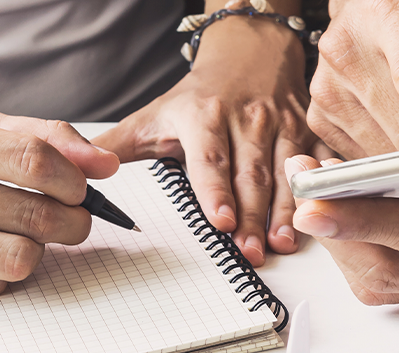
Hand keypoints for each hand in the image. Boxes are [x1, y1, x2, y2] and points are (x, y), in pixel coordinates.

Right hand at [0, 110, 119, 300]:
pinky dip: (1, 272)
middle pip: (33, 218)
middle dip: (72, 221)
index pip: (32, 162)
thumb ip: (38, 136)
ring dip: (39, 250)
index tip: (80, 186)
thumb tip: (104, 163)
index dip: (74, 180)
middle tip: (72, 217)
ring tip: (29, 234)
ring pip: (17, 261)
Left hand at [94, 17, 328, 264]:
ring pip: (286, 173)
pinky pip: (319, 161)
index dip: (215, 191)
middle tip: (251, 254)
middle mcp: (247, 119)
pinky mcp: (308, 130)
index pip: (209, 158)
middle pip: (250, 175)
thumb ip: (117, 147)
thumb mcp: (155, 115)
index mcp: (204, 116)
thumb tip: (77, 172)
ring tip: (282, 244)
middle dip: (251, 218)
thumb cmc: (200, 95)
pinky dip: (321, 190)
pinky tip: (320, 217)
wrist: (250, 52)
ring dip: (285, 212)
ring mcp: (282, 125)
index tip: (220, 221)